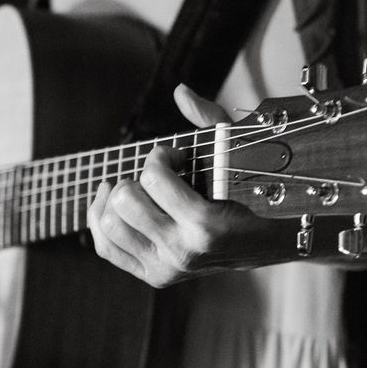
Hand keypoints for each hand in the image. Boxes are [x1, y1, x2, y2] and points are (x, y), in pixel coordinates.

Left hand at [87, 84, 287, 286]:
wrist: (266, 244)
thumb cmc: (251, 194)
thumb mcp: (236, 154)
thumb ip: (208, 120)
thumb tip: (180, 91)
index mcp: (204, 224)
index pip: (153, 178)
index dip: (159, 156)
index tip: (173, 155)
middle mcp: (182, 250)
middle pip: (125, 201)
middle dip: (134, 177)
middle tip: (152, 175)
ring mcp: (167, 267)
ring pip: (110, 225)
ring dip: (115, 200)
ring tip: (130, 188)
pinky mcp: (155, 275)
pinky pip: (108, 248)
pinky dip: (100, 222)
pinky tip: (110, 204)